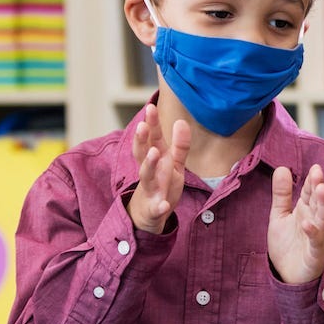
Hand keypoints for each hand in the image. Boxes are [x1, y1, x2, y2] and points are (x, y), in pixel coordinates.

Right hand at [127, 102, 190, 233]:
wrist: (147, 216)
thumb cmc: (160, 184)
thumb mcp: (173, 163)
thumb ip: (179, 144)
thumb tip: (182, 121)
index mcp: (154, 159)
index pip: (151, 139)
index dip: (151, 124)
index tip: (150, 107)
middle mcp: (149, 172)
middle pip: (142, 153)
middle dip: (142, 140)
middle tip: (142, 126)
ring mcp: (150, 190)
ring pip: (147, 176)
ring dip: (149, 164)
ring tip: (154, 153)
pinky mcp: (154, 209)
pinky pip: (156, 208)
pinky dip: (159, 206)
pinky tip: (164, 204)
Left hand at [268, 164, 323, 284]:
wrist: (287, 276)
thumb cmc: (287, 245)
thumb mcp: (279, 216)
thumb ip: (282, 194)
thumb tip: (282, 168)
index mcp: (306, 211)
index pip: (311, 192)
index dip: (313, 180)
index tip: (315, 167)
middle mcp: (315, 221)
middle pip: (320, 202)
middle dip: (319, 187)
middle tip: (318, 173)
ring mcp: (317, 237)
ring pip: (323, 218)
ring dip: (323, 204)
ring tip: (321, 189)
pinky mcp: (315, 253)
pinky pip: (316, 241)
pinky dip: (313, 232)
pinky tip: (307, 223)